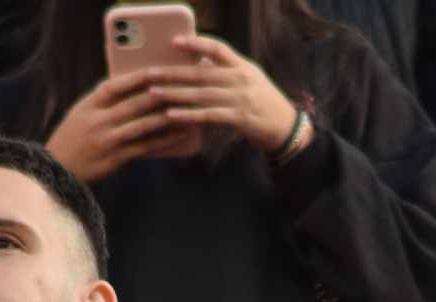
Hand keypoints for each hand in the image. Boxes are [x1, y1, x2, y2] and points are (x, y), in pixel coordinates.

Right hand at [46, 72, 186, 183]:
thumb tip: (134, 87)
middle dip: (158, 95)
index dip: (135, 78)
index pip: (114, 86)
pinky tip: (178, 134)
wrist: (58, 170)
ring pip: (141, 126)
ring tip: (185, 109)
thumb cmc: (73, 138)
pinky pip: (144, 147)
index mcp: (88, 106)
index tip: (155, 70)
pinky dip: (163, 140)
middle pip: (133, 105)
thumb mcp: (81, 113)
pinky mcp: (115, 159)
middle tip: (180, 87)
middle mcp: (97, 121)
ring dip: (165, 117)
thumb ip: (103, 102)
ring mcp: (107, 141)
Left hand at [149, 36, 302, 154]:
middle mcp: (241, 79)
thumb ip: (225, 70)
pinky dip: (188, 115)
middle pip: (202, 73)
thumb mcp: (248, 78)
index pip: (217, 48)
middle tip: (150, 72)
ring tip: (154, 93)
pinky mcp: (239, 119)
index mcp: (242, 65)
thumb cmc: (261, 100)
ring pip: (201, 94)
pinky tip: (171, 115)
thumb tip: (196, 63)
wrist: (285, 126)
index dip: (195, 43)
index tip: (175, 41)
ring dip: (175, 94)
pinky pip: (208, 115)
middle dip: (173, 72)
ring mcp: (240, 99)